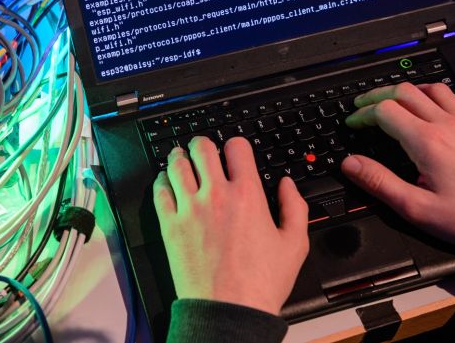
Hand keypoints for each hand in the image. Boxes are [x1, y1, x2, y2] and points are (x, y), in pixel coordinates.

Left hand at [153, 136, 308, 314]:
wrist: (228, 311)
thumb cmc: (259, 283)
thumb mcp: (294, 244)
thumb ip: (294, 207)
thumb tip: (287, 185)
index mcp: (247, 195)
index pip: (237, 147)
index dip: (237, 145)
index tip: (235, 151)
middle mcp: (216, 195)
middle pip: (201, 148)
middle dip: (203, 144)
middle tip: (203, 150)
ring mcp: (189, 209)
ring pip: (176, 164)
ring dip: (179, 157)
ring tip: (182, 159)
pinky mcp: (169, 226)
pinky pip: (159, 190)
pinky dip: (162, 181)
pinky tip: (167, 182)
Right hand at [342, 82, 454, 249]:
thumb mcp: (417, 208)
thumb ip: (380, 183)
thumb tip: (351, 164)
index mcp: (427, 142)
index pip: (385, 111)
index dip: (362, 114)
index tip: (352, 123)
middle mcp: (448, 125)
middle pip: (405, 91)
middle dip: (378, 95)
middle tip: (362, 105)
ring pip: (432, 89)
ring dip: (407, 90)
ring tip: (393, 100)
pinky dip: (436, 97)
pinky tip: (433, 107)